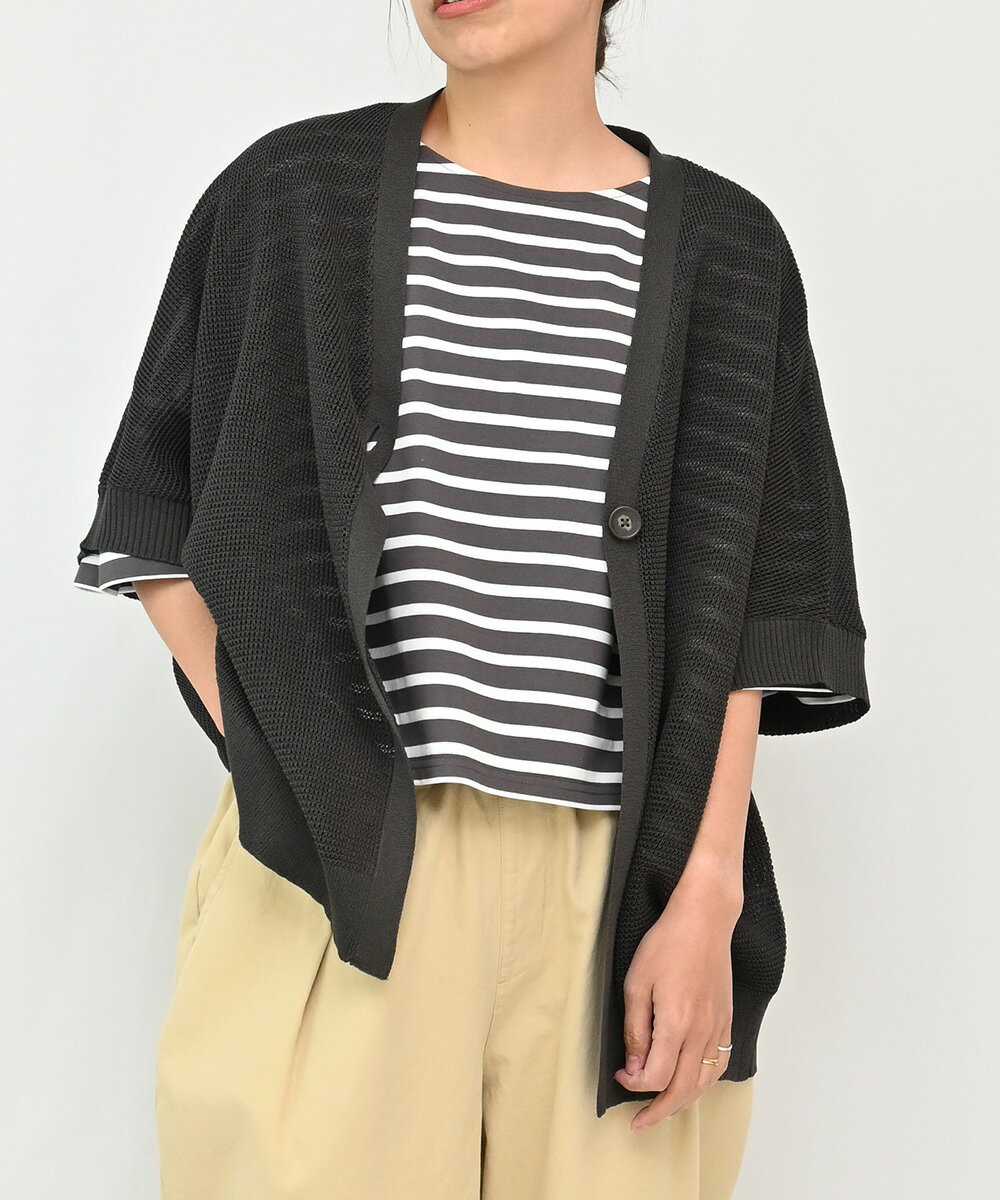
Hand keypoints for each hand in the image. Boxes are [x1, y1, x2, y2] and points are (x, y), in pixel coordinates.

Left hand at [613, 867, 741, 1131]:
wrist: (704, 921)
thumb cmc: (667, 944)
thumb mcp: (636, 982)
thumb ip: (635, 1029)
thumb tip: (634, 1067)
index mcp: (676, 1023)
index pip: (657, 1076)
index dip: (634, 1084)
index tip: (620, 1075)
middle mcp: (702, 1032)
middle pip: (684, 1090)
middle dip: (659, 1112)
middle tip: (639, 1124)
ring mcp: (718, 1028)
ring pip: (704, 1083)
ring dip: (684, 1103)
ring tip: (664, 1111)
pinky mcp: (727, 1020)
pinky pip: (720, 1064)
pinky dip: (705, 1083)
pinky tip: (692, 1083)